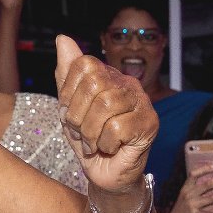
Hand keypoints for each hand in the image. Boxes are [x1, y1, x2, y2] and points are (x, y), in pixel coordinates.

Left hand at [54, 35, 156, 194]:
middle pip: (94, 84)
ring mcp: (141, 102)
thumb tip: (63, 38)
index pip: (83, 65)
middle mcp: (127, 84)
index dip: (69, 93)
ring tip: (94, 142)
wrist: (104, 174)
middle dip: (78, 115)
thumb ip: (66, 74)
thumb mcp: (69, 107)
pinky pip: (117, 128)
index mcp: (108, 75)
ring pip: (106, 106)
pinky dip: (106, 143)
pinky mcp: (150, 123)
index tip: (70, 114)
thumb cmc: (88, 141)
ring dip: (91, 132)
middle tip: (81, 131)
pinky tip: (110, 147)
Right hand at [163, 169, 212, 212]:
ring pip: (212, 198)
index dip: (204, 169)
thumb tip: (209, 186)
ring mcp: (192, 205)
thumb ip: (193, 192)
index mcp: (185, 189)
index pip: (193, 174)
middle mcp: (188, 195)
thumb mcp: (184, 199)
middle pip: (207, 185)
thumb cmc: (181, 212)